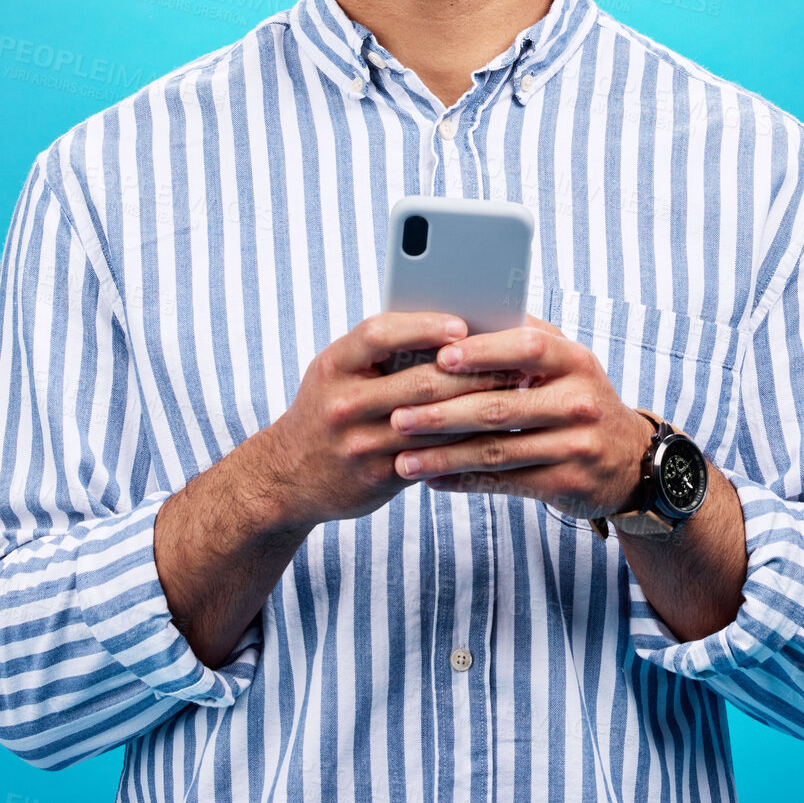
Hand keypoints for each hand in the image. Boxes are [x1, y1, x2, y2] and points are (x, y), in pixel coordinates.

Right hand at [266, 312, 525, 528]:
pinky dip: (467, 442)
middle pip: (418, 382)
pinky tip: (497, 431)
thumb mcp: (337, 371)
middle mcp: (343, 404)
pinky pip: (433, 457)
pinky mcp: (378, 478)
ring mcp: (360, 444)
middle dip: (471, 370)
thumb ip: (381, 352)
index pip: (378, 334)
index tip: (461, 324)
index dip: (422, 327)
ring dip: (480, 407)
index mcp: (333, 365)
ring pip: (433, 423)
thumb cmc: (327, 407)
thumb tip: (452, 328)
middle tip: (515, 359)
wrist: (286, 476)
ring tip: (517, 392)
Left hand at [385, 314, 656, 520]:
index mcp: (575, 361)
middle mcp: (579, 401)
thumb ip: (522, 338)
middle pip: (500, 406)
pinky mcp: (566, 484)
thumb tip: (461, 311)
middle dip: (442, 412)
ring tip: (403, 457)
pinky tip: (432, 478)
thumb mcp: (566, 363)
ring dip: (444, 455)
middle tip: (397, 415)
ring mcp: (576, 446)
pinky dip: (464, 481)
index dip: (482, 351)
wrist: (629, 458)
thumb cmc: (577, 397)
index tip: (438, 356)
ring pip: (497, 451)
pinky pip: (505, 482)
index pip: (527, 347)